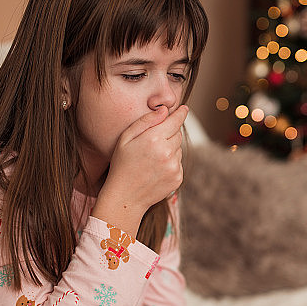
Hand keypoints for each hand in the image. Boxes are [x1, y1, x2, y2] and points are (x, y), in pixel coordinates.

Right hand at [92, 104, 187, 234]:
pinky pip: (178, 163)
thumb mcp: (125, 138)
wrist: (125, 197)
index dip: (180, 114)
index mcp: (154, 139)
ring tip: (151, 159)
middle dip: (168, 134)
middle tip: (152, 143)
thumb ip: (146, 121)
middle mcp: (167, 152)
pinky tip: (156, 169)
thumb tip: (165, 110)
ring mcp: (174, 166)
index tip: (184, 109)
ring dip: (169, 150)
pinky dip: (170, 163)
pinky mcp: (178, 178)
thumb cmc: (122, 165)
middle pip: (177, 134)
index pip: (175, 121)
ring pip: (178, 149)